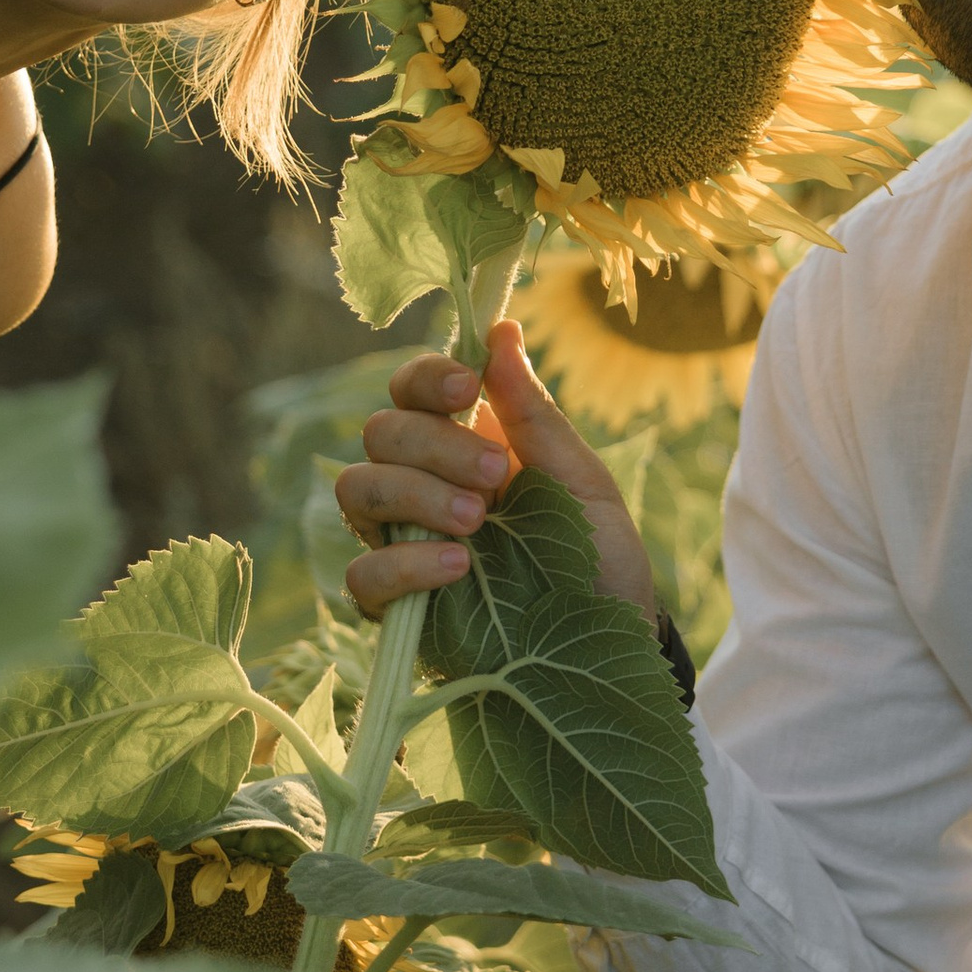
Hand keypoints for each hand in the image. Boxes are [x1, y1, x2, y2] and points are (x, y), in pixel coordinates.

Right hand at [338, 318, 658, 623]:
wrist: (615, 642)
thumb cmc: (599, 554)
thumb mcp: (581, 481)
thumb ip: (535, 414)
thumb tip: (501, 329)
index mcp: (465, 441)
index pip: (411, 389)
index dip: (427, 378)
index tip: (469, 388)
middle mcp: (422, 483)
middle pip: (380, 432)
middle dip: (434, 446)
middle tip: (496, 477)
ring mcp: (401, 542)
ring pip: (357, 489)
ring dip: (415, 496)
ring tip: (476, 524)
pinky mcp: (395, 605)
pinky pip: (360, 574)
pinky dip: (401, 565)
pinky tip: (456, 569)